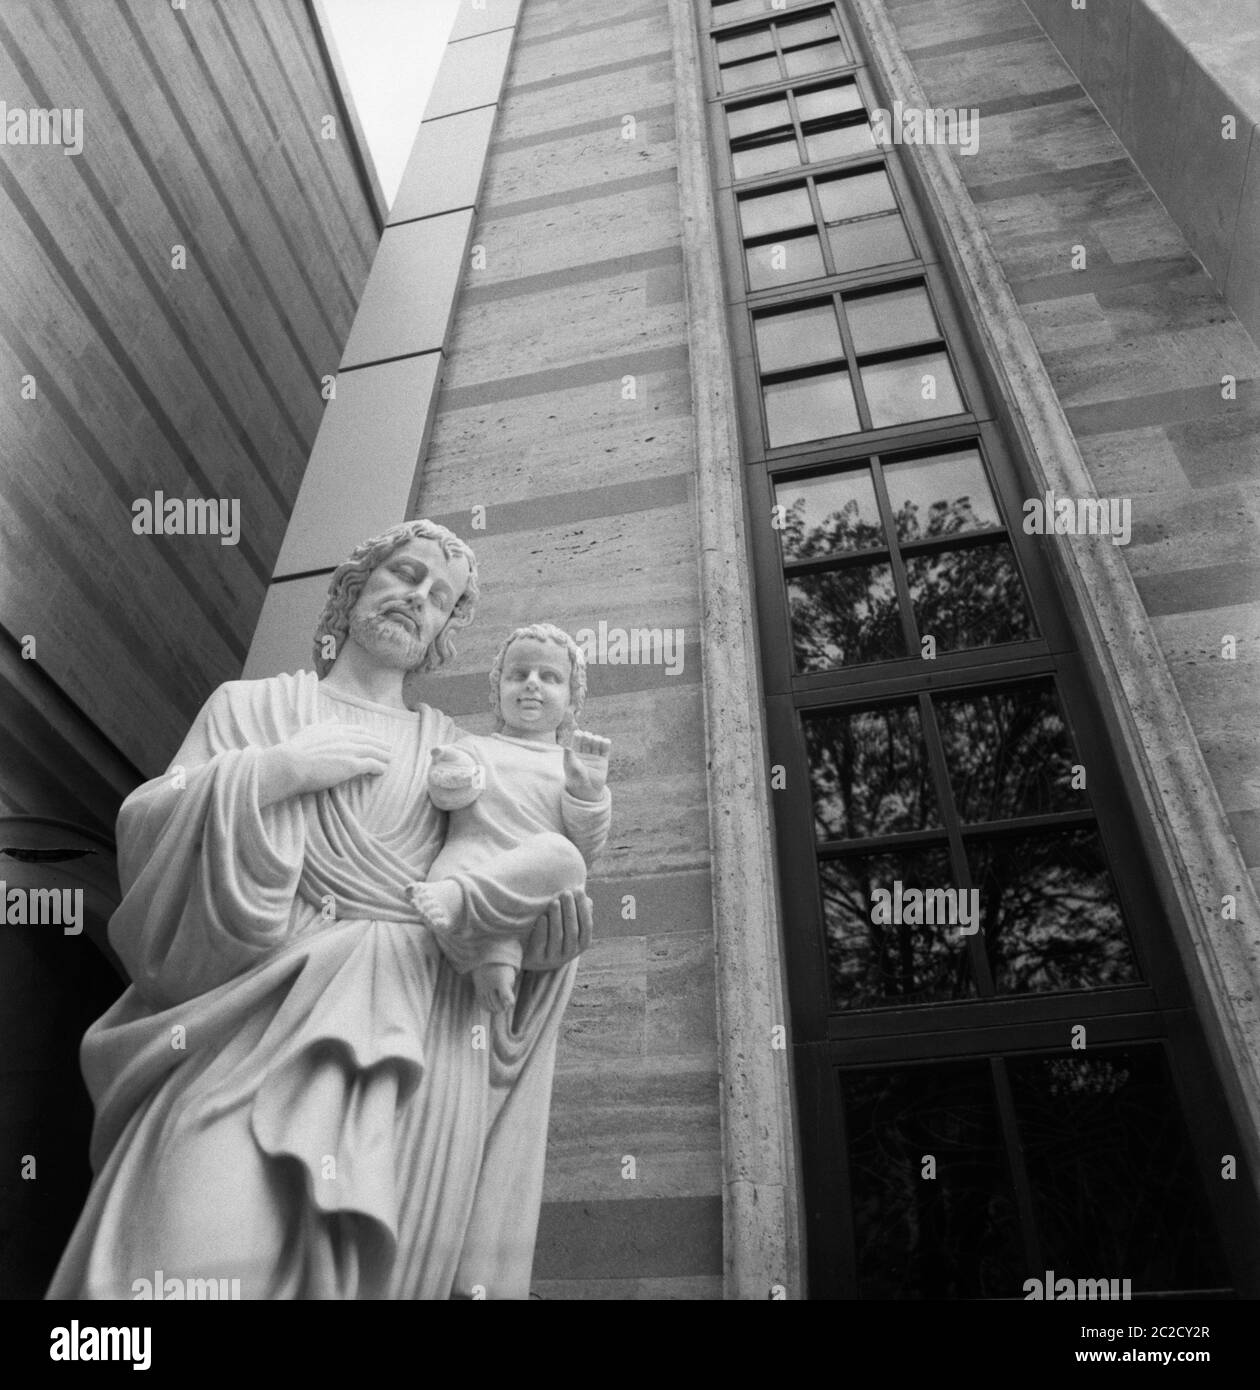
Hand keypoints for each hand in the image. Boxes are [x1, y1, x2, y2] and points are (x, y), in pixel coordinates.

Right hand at [258, 722, 391, 805]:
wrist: (289, 764)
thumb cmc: (294, 751)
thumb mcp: (310, 731)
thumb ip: (324, 725)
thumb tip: (334, 718)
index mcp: (335, 729)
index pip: (358, 731)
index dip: (369, 735)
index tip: (375, 739)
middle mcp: (345, 737)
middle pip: (369, 740)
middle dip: (381, 744)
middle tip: (389, 749)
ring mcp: (350, 750)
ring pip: (373, 751)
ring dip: (384, 755)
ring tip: (390, 760)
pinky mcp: (352, 765)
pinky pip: (372, 764)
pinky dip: (380, 767)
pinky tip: (383, 771)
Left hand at [521, 889, 592, 971]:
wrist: (533, 955)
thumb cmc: (555, 933)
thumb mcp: (568, 925)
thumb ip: (578, 914)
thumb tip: (588, 901)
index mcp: (582, 944)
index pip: (586, 925)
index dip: (583, 908)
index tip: (578, 891)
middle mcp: (570, 953)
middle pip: (572, 931)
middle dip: (569, 910)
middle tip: (565, 893)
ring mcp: (554, 958)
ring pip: (557, 937)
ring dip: (556, 918)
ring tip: (554, 902)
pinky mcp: (538, 959)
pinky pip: (542, 944)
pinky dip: (543, 930)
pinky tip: (542, 918)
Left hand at [563, 730, 610, 801]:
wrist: (587, 790)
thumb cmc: (575, 779)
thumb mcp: (571, 768)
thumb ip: (569, 757)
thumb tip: (567, 747)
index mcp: (575, 754)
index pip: (577, 742)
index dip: (578, 736)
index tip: (578, 732)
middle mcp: (585, 754)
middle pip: (587, 741)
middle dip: (588, 737)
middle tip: (587, 735)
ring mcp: (594, 757)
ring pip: (596, 744)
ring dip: (596, 739)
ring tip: (596, 739)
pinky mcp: (603, 761)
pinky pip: (605, 750)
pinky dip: (606, 744)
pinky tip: (605, 741)